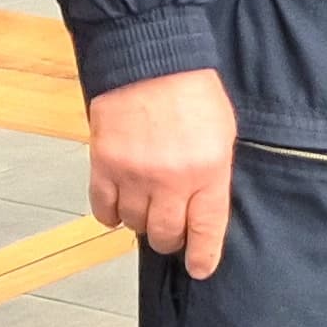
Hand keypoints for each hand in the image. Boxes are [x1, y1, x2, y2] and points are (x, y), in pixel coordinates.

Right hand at [90, 70, 237, 278]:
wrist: (150, 58)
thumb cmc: (191, 91)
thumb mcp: (223, 133)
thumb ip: (215, 174)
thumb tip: (206, 210)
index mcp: (208, 171)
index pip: (206, 230)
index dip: (202, 256)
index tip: (199, 268)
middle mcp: (171, 179)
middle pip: (167, 234)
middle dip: (171, 237)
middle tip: (171, 228)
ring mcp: (134, 175)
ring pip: (134, 224)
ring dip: (141, 221)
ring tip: (146, 206)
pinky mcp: (104, 165)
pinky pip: (103, 210)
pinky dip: (111, 214)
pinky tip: (119, 205)